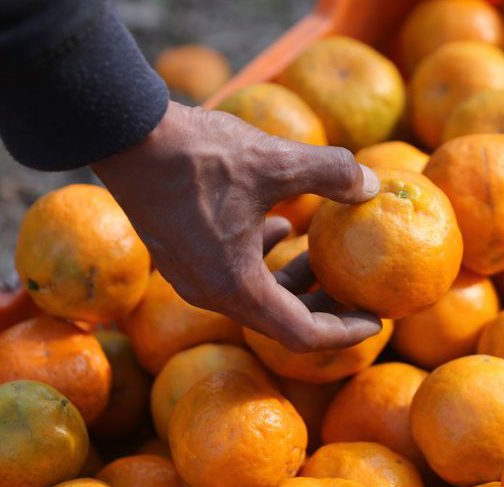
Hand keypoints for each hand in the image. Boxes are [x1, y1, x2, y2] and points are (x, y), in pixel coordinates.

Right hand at [92, 101, 382, 351]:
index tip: (377, 318)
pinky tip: (282, 224)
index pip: (302, 334)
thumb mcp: (276, 161)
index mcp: (236, 287)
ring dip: (293, 279)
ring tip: (324, 256)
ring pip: (257, 294)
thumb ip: (332, 173)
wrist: (126, 134)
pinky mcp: (180, 253)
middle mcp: (211, 292)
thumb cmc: (198, 154)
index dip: (345, 332)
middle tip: (360, 291)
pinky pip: (234, 272)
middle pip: (281, 320)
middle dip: (324, 307)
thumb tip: (373, 185)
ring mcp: (191, 275)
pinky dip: (265, 258)